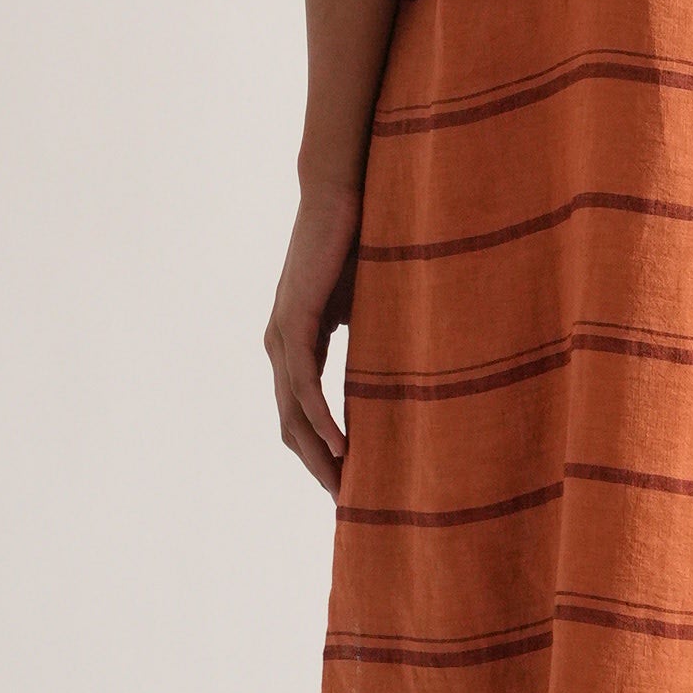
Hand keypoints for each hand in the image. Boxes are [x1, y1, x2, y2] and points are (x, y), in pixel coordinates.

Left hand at [267, 177, 361, 486]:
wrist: (342, 191)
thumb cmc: (362, 241)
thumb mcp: (370, 305)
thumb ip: (375, 340)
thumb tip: (411, 372)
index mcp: (296, 342)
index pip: (301, 412)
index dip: (321, 450)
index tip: (350, 482)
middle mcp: (280, 343)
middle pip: (291, 425)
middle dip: (318, 466)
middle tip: (349, 501)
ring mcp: (281, 334)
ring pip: (293, 414)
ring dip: (318, 455)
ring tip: (346, 488)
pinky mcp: (293, 321)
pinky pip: (303, 386)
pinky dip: (321, 421)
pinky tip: (342, 448)